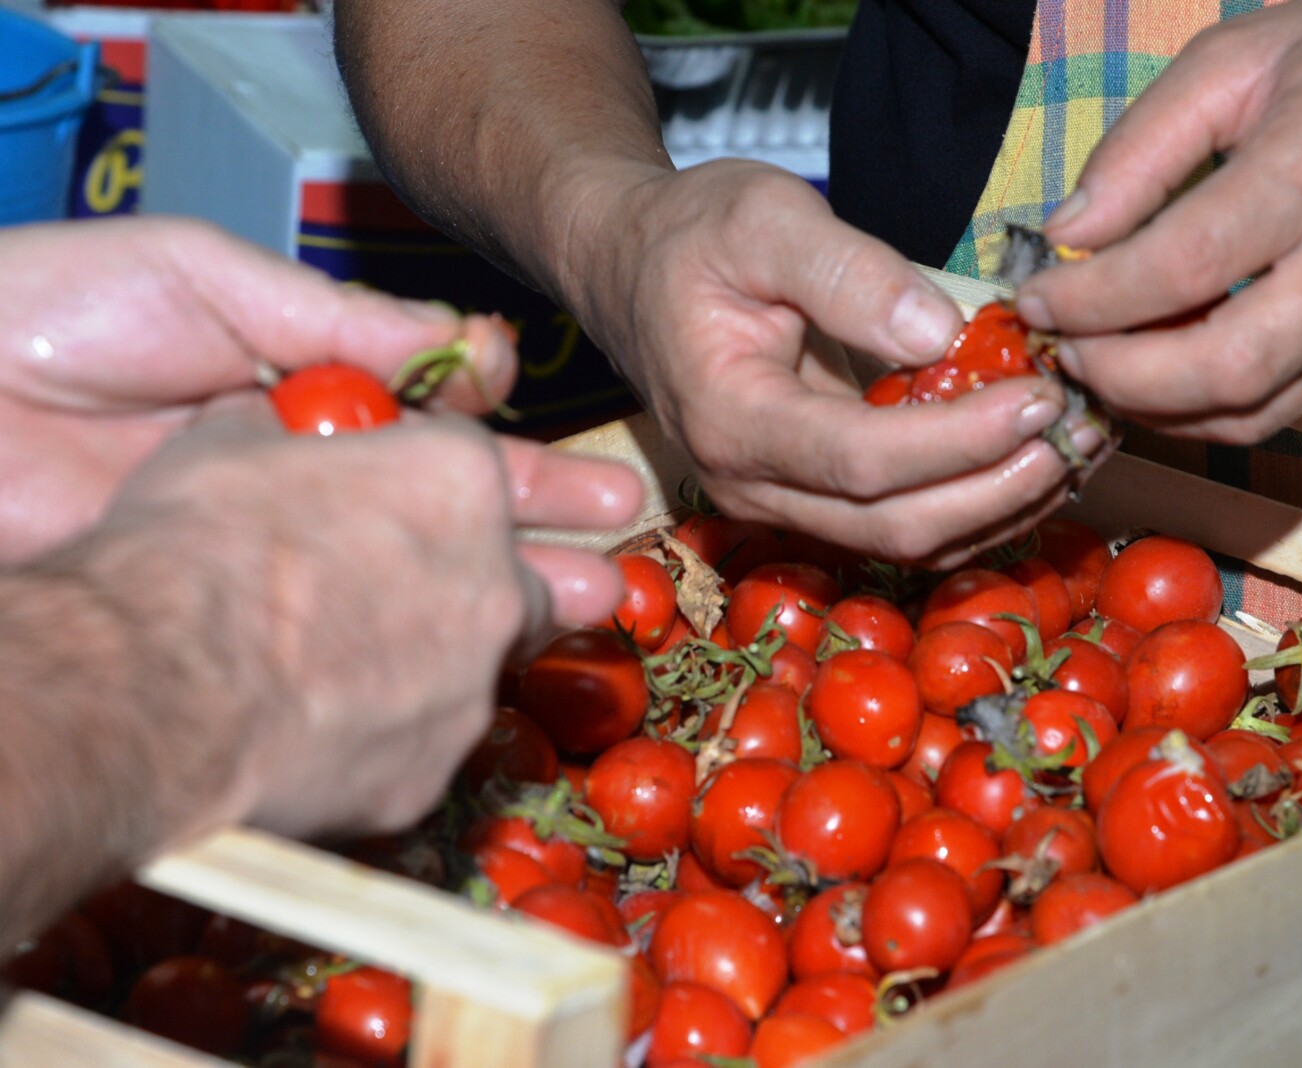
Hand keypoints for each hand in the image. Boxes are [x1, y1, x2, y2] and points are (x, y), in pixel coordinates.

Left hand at [0, 215, 639, 621]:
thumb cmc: (58, 315)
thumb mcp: (213, 282)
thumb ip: (342, 322)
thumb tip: (471, 350)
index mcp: (303, 396)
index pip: (442, 436)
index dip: (520, 461)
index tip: (596, 484)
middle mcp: (298, 481)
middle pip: (438, 518)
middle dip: (534, 535)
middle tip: (619, 554)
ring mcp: (260, 552)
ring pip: (395, 583)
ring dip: (491, 599)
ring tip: (585, 609)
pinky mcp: (212, 612)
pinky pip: (317, 634)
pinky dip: (391, 648)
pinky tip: (461, 661)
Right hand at [84, 394, 635, 837]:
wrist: (158, 692)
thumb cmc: (191, 552)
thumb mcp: (224, 445)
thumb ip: (279, 434)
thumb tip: (268, 419)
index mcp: (457, 482)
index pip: (476, 462)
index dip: (427, 474)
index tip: (396, 488)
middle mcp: (494, 584)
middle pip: (519, 575)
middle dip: (483, 579)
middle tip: (418, 587)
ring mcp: (472, 686)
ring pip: (479, 669)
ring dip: (437, 663)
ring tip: (358, 669)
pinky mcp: (433, 772)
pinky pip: (421, 746)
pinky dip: (386, 737)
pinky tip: (325, 733)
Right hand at [558, 159, 1096, 566]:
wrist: (633, 270)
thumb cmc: (692, 235)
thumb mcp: (763, 218)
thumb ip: (850, 273)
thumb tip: (942, 333)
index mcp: (731, 419)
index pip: (862, 460)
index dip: (958, 440)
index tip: (1040, 397)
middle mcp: (751, 485)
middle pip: (894, 526)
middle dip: (1000, 487)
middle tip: (1082, 431)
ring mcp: (779, 504)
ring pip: (906, 545)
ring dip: (1001, 507)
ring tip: (1078, 448)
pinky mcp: (809, 502)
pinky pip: (902, 529)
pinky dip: (975, 506)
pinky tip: (1031, 462)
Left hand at [1015, 0, 1301, 441]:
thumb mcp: (1243, 57)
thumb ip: (1143, 147)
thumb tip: (1068, 235)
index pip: (1187, 262)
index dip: (1094, 297)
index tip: (1037, 296)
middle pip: (1226, 365)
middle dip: (1120, 376)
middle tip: (1064, 347)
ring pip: (1254, 408)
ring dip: (1156, 409)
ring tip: (1098, 367)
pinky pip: (1281, 410)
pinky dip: (1204, 414)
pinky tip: (1156, 381)